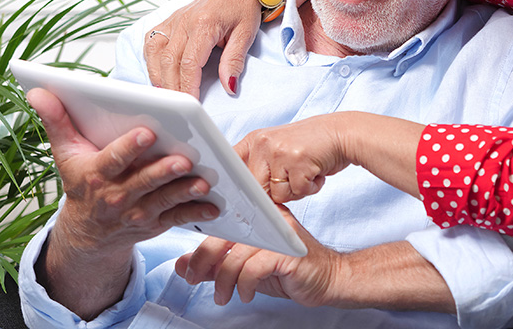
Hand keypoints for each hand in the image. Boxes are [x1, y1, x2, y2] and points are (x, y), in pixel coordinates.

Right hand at [28, 87, 219, 317]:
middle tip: (184, 158)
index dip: (129, 148)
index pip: (113, 160)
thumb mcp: (66, 153)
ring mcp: (138, 212)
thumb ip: (57, 121)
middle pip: (144, 181)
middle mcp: (117, 196)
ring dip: (184, 191)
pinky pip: (177, 219)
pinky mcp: (155, 223)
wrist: (88, 233)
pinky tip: (214, 204)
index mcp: (96, 175)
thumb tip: (38, 91)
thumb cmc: (82, 182)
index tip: (147, 132)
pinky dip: (196, 212)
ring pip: (164, 200)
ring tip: (203, 181)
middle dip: (163, 170)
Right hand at [143, 0, 306, 98]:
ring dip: (157, 76)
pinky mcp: (170, 19)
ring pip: (155, 52)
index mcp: (204, 24)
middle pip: (168, 61)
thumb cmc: (244, 7)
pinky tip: (157, 74)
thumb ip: (234, 61)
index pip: (189, 62)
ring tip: (166, 96)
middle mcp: (184, 21)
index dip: (187, 86)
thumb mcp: (246, 34)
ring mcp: (174, 19)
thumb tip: (229, 87)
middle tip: (177, 108)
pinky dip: (151, 60)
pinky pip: (152, 41)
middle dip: (171, 87)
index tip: (191, 105)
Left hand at [175, 207, 339, 306]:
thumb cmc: (290, 272)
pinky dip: (245, 286)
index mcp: (260, 216)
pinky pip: (253, 269)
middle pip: (225, 235)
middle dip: (203, 261)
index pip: (222, 224)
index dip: (201, 245)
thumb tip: (183, 264)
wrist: (329, 280)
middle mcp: (269, 219)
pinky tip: (247, 294)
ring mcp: (280, 234)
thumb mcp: (245, 268)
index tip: (190, 268)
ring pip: (236, 256)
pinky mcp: (288, 253)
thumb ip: (216, 264)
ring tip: (223, 296)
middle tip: (194, 279)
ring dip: (223, 281)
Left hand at [235, 115, 351, 203]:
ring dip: (296, 190)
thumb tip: (246, 197)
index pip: (231, 167)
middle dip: (276, 191)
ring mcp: (279, 151)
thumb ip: (262, 167)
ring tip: (306, 170)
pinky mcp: (297, 161)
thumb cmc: (313, 144)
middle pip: (255, 188)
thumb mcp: (280, 148)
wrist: (344, 133)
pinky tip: (316, 171)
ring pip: (277, 194)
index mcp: (256, 139)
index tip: (238, 197)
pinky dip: (310, 188)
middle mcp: (264, 143)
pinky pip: (297, 192)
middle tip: (293, 176)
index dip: (234, 185)